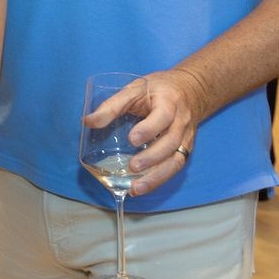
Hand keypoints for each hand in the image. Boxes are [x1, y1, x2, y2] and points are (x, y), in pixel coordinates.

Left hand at [86, 68, 202, 195]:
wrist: (191, 90)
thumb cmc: (157, 90)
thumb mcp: (134, 89)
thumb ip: (112, 105)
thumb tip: (87, 122)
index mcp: (169, 103)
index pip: (163, 116)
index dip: (149, 129)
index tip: (132, 139)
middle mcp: (181, 122)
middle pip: (171, 143)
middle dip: (152, 158)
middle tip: (132, 167)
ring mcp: (185, 138)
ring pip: (177, 161)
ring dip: (157, 177)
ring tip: (136, 188)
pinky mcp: (185, 149)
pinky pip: (175, 167)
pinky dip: (160, 179)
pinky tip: (142, 187)